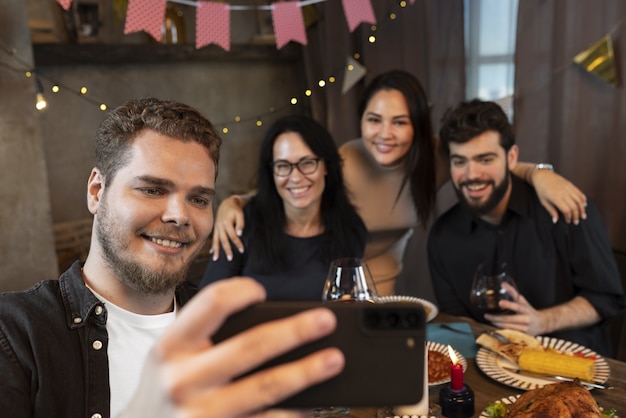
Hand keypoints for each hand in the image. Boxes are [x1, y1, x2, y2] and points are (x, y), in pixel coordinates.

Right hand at [122, 278, 343, 417]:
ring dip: (305, 371)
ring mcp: (201, 413)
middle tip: (325, 321)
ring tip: (332, 359)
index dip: (241, 291)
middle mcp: (183, 379)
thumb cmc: (162, 388)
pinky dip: (291, 413)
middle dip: (295, 331)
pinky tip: (310, 404)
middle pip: (251, 346)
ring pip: (266, 387)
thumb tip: (266, 319)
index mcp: (171, 346)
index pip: (212, 303)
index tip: (261, 291)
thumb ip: (202, 335)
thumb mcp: (168, 355)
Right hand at [211, 195, 245, 260]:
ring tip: (216, 259)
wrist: (227, 203)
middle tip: (230, 259)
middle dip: (227, 250)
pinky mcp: (215, 229)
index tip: (242, 251)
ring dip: (216, 250)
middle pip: (224, 240)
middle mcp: (220, 226)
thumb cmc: (235, 209)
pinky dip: (212, 246)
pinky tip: (212, 253)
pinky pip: (213, 238)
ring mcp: (216, 228)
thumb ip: (240, 224)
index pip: (233, 236)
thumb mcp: (240, 214)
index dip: (238, 243)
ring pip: (216, 240)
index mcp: (227, 222)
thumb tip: (239, 234)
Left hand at [483, 282, 545, 335]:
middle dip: (496, 318)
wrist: (542, 323)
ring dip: (497, 323)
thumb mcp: (522, 300)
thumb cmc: (529, 310)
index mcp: (526, 309)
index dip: (509, 304)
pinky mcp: (523, 335)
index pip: (517, 306)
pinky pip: (510, 332)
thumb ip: (512, 292)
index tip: (500, 302)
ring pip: (508, 327)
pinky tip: (495, 326)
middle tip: (487, 315)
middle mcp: (526, 319)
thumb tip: (503, 283)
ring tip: (489, 320)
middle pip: (509, 319)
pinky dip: (502, 329)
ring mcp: (525, 328)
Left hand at [531, 169, 586, 224]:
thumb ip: (551, 211)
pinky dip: (583, 200)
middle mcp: (564, 193)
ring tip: (583, 216)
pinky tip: (584, 205)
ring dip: (582, 209)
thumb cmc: (541, 190)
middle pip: (574, 206)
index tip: (568, 221)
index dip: (569, 217)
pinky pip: (580, 193)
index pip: (567, 210)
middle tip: (576, 222)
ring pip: (579, 200)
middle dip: (576, 215)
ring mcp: (568, 188)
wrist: (542, 176)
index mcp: (556, 198)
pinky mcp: (571, 185)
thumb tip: (555, 221)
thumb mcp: (543, 202)